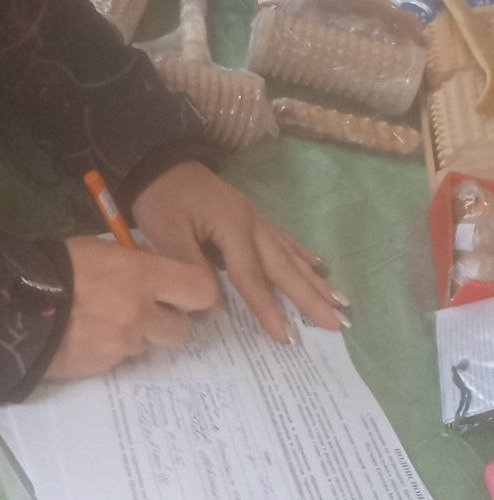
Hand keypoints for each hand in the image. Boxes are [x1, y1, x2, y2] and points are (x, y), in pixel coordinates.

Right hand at [45, 236, 219, 378]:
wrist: (12, 304)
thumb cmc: (57, 265)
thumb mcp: (102, 250)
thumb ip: (136, 262)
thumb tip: (156, 270)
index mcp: (143, 276)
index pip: (201, 292)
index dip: (198, 295)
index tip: (187, 294)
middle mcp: (140, 313)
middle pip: (180, 329)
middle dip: (165, 322)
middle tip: (144, 311)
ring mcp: (122, 344)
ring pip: (148, 346)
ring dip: (137, 337)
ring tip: (106, 322)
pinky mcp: (102, 367)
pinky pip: (120, 360)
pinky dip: (110, 350)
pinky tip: (87, 336)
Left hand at [131, 161, 348, 342]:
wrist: (158, 161)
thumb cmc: (161, 199)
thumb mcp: (168, 234)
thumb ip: (193, 268)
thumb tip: (216, 304)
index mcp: (233, 229)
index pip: (253, 278)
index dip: (268, 309)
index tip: (287, 338)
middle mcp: (253, 224)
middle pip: (284, 268)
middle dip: (312, 298)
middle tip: (339, 323)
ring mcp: (254, 218)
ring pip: (290, 255)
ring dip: (315, 280)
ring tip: (341, 300)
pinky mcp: (249, 215)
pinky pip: (282, 238)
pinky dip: (301, 253)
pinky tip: (318, 264)